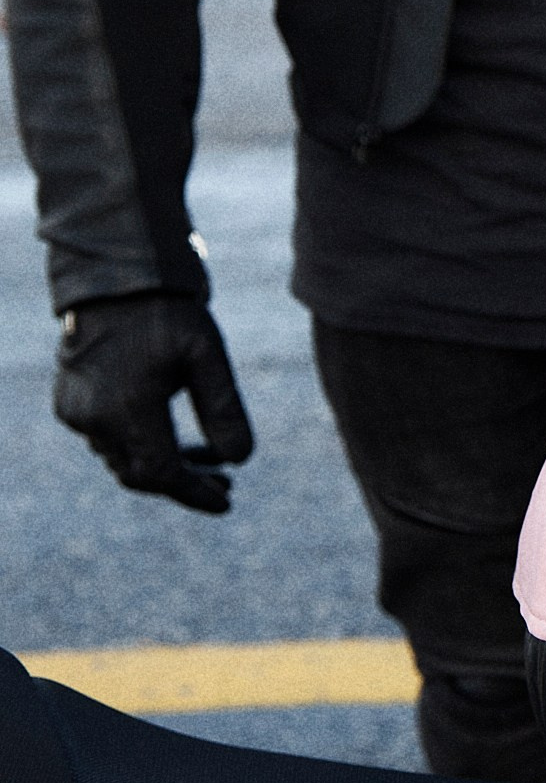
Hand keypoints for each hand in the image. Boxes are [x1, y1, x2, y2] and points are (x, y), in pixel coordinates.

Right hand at [53, 293, 255, 515]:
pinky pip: (106, 442)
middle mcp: (95, 418)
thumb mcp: (207, 356)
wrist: (114, 282)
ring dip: (162, 465)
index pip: (163, 474)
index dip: (196, 493)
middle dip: (184, 483)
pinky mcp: (68, 406)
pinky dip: (138, 447)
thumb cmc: (167, 315)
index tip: (227, 500)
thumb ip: (223, 409)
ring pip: (123, 461)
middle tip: (224, 481)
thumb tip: (241, 460)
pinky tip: (168, 435)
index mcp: (128, 407)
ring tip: (206, 456)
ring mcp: (77, 414)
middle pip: (142, 475)